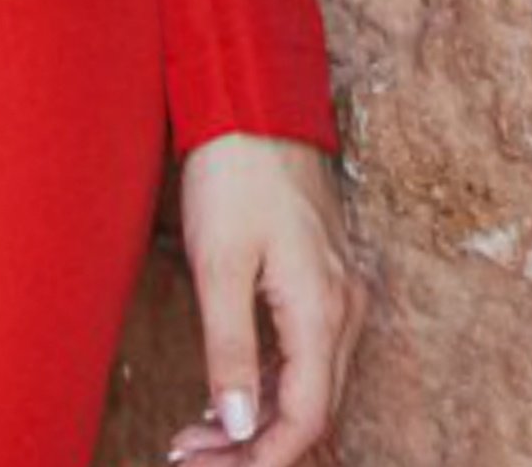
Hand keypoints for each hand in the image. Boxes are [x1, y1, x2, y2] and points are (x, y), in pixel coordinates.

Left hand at [162, 133, 369, 464]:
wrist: (254, 100)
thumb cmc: (233, 171)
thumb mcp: (219, 263)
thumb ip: (229, 349)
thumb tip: (238, 425)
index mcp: (321, 308)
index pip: (306, 416)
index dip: (259, 456)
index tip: (203, 464)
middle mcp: (343, 308)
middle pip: (311, 409)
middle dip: (251, 445)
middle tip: (188, 453)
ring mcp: (339, 293)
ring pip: (309, 385)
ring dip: (258, 418)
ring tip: (196, 433)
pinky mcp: (324, 280)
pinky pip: (307, 354)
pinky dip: (270, 383)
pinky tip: (230, 391)